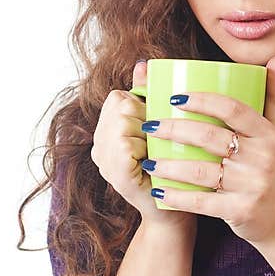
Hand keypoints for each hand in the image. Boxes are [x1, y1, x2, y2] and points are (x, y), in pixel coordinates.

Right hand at [90, 60, 196, 232]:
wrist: (175, 211)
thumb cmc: (173, 168)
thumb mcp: (162, 128)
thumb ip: (148, 95)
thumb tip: (143, 64)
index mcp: (108, 130)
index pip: (119, 97)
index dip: (142, 106)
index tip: (156, 126)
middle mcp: (99, 144)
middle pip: (120, 105)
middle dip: (146, 118)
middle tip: (158, 142)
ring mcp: (104, 160)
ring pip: (123, 122)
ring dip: (147, 135)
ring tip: (156, 153)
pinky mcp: (114, 175)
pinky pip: (124, 144)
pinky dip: (142, 148)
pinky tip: (152, 161)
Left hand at [138, 55, 274, 247]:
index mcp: (267, 134)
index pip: (233, 109)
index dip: (202, 100)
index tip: (175, 97)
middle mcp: (261, 158)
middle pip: (210, 137)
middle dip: (174, 129)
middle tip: (149, 125)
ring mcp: (251, 186)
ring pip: (200, 170)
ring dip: (168, 165)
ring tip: (147, 158)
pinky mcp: (240, 211)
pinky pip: (201, 202)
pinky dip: (177, 196)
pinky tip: (158, 189)